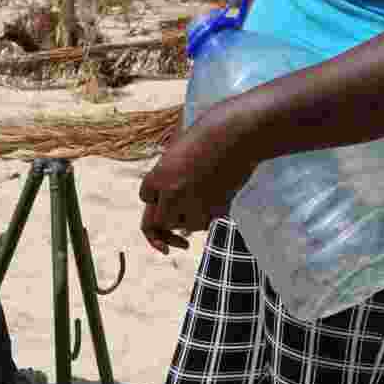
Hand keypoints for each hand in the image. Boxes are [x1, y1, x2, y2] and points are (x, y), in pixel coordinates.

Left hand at [138, 109, 257, 252]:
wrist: (236, 135)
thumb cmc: (208, 138)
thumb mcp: (177, 154)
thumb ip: (168, 180)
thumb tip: (180, 222)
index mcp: (158, 175)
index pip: (146, 197)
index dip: (155, 197)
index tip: (163, 199)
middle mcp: (171, 193)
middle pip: (157, 223)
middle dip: (160, 236)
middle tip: (167, 248)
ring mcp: (193, 203)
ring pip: (183, 225)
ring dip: (189, 218)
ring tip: (205, 191)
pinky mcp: (215, 210)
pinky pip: (203, 224)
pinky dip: (207, 216)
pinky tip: (218, 192)